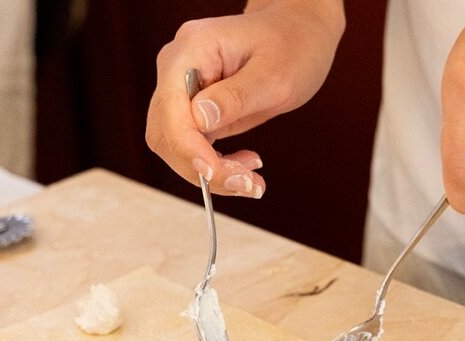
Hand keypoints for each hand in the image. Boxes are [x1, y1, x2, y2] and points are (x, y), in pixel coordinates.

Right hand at [145, 0, 344, 196]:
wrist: (299, 33)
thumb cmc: (292, 45)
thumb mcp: (274, 74)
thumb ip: (236, 97)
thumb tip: (199, 120)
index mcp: (191, 50)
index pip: (171, 109)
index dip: (188, 147)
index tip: (217, 172)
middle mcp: (177, 68)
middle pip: (166, 133)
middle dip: (201, 167)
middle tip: (247, 184)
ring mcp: (182, 90)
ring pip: (175, 146)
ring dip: (209, 172)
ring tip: (252, 180)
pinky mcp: (194, 109)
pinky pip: (192, 146)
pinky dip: (215, 165)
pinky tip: (244, 166)